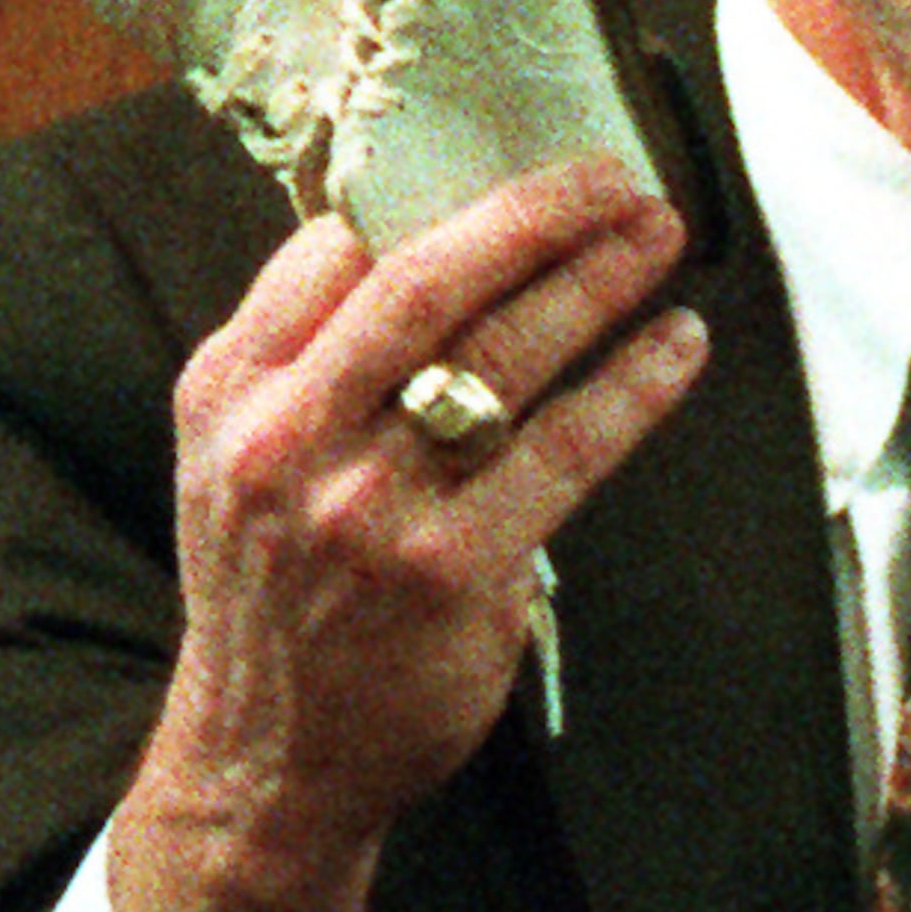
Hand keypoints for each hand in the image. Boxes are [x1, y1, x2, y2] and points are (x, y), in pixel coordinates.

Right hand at [111, 156, 703, 911]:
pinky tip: (677, 347)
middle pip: (429, 283)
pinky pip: (564, 452)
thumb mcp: (239, 453)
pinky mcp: (451, 571)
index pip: (335, 249)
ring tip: (657, 236)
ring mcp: (370, 507)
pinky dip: (632, 388)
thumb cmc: (275, 584)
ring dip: (597, 282)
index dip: (435, 184)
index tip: (515, 152)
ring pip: (506, 358)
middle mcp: (290, 438)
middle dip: (534, 214)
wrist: (268, 759)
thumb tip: (427, 232)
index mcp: (233, 390)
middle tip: (612, 174)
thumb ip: (310, 353)